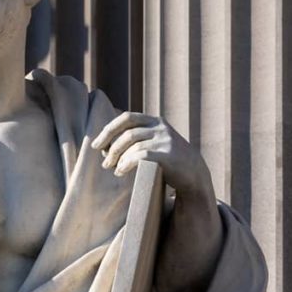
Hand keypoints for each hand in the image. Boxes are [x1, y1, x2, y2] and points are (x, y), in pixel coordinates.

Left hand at [92, 112, 213, 201]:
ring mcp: (165, 141)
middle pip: (128, 134)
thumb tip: (105, 145)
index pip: (127, 118)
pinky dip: (126, 164)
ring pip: (133, 146)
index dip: (108, 130)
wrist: (194, 173)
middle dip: (112, 148)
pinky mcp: (167, 155)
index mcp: (155, 121)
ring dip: (118, 158)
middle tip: (105, 163)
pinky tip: (121, 172)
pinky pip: (140, 157)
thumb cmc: (169, 160)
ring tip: (113, 169)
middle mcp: (160, 128)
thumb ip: (138, 138)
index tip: (96, 145)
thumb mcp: (156, 142)